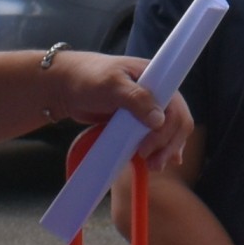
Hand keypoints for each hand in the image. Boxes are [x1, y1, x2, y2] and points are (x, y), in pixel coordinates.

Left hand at [51, 56, 195, 178]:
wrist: (66, 87)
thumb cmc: (88, 78)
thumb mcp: (111, 85)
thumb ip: (136, 99)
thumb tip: (158, 120)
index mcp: (156, 78)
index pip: (176, 106)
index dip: (170, 128)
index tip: (148, 146)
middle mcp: (157, 94)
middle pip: (177, 123)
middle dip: (168, 144)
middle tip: (152, 163)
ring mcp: (148, 110)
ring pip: (169, 133)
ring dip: (165, 151)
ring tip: (153, 166)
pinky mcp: (138, 123)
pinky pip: (155, 138)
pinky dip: (159, 150)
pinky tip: (158, 162)